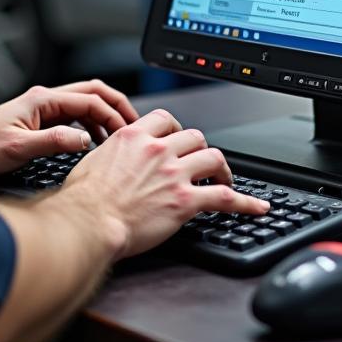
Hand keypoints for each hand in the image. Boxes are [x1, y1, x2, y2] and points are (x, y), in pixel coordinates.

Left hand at [0, 79, 139, 177]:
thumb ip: (53, 142)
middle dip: (116, 105)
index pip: (88, 99)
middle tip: (135, 125)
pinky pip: (74, 116)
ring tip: (120, 136)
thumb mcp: (18, 149)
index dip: (112, 114)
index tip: (128, 132)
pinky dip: (91, 124)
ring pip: (84, 103)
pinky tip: (96, 142)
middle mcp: (44, 99)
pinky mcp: (40, 120)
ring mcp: (43, 108)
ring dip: (105, 115)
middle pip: (91, 92)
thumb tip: (84, 140)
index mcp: (42, 100)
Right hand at [59, 108, 270, 258]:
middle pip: (194, 136)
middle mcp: (158, 150)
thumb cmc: (83, 199)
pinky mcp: (186, 201)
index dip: (176, 130)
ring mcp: (174, 174)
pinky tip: (257, 207)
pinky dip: (246, 202)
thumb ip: (111, 153)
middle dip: (200, 149)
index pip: (166, 120)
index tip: (178, 141)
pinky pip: (226, 198)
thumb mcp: (92, 161)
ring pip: (213, 158)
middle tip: (200, 164)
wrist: (89, 221)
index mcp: (134, 136)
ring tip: (224, 180)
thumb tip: (111, 160)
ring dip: (222, 169)